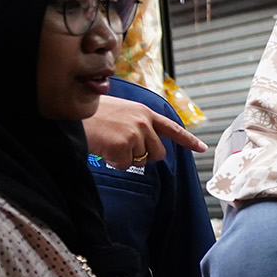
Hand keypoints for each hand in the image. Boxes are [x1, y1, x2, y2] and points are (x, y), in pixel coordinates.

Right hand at [81, 96, 203, 167]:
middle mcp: (144, 122)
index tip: (202, 148)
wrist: (74, 115)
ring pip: (141, 161)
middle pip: (158, 153)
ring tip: (109, 142)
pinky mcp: (124, 146)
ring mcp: (135, 134)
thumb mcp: (121, 111)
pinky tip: (103, 147)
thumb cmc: (93, 115)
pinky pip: (124, 165)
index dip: (188, 140)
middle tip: (122, 146)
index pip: (172, 128)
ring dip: (126, 158)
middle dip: (144, 155)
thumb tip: (146, 143)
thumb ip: (138, 124)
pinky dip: (113, 161)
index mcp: (144, 112)